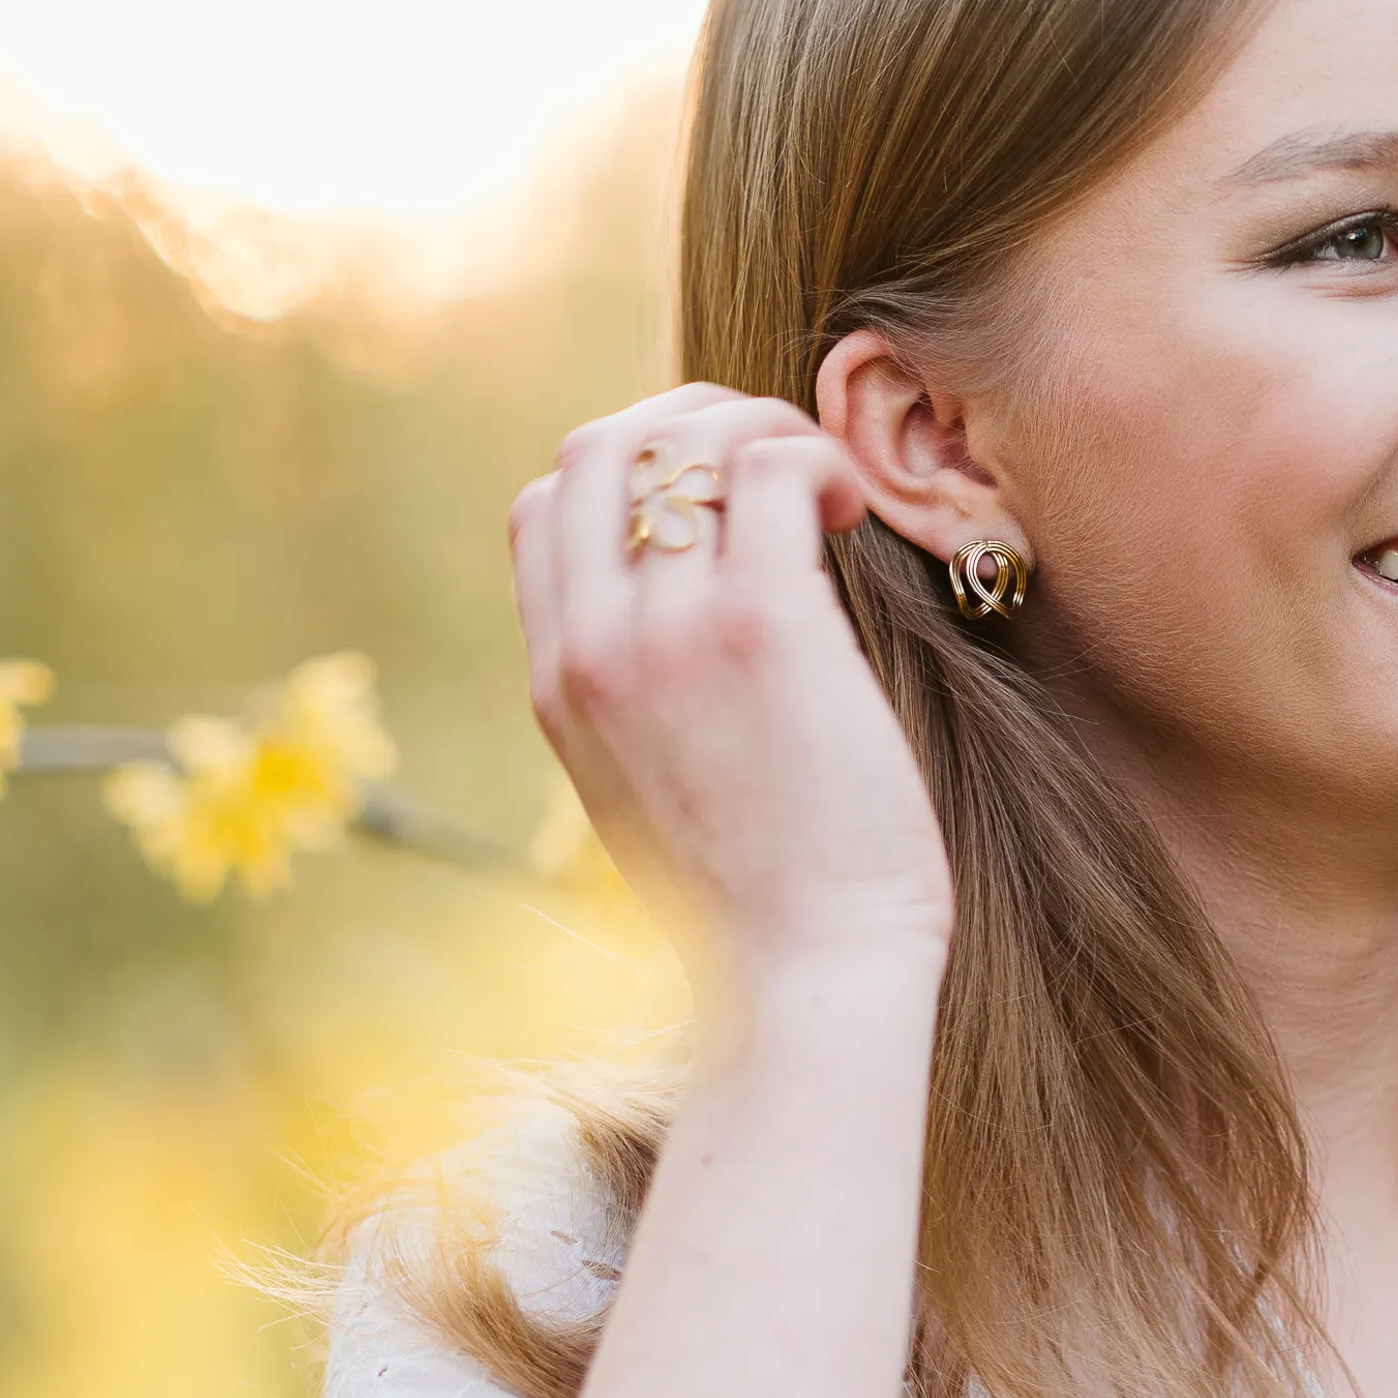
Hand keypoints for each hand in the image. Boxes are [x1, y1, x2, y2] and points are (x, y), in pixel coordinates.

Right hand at [509, 388, 952, 998]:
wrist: (807, 977)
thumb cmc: (760, 904)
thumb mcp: (648, 798)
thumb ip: (637, 702)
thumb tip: (680, 621)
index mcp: (559, 687)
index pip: (544, 507)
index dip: (631, 470)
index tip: (714, 502)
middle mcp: (594, 648)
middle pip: (598, 444)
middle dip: (691, 420)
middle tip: (776, 467)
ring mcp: (668, 632)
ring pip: (687, 440)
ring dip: (766, 430)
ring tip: (824, 490)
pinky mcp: (759, 626)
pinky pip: (768, 468)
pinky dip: (816, 459)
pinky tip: (853, 511)